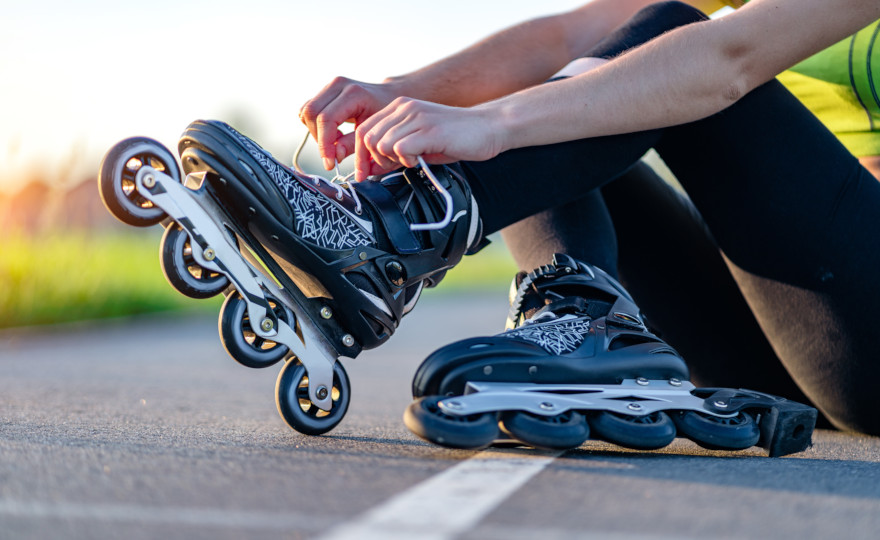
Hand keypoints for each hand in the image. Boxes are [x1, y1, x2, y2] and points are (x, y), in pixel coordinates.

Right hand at [299, 77, 399, 169]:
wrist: (388, 97)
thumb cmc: (384, 116)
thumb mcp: (373, 132)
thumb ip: (353, 145)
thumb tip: (336, 155)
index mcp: (354, 93)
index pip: (326, 118)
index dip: (324, 143)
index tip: (330, 163)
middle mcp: (338, 85)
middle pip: (311, 113)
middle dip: (318, 139)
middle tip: (333, 154)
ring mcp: (330, 86)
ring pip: (306, 111)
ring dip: (316, 132)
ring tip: (336, 141)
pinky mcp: (324, 92)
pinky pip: (308, 110)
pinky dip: (315, 126)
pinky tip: (333, 133)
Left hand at [354, 97, 503, 180]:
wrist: (490, 128)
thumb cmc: (457, 138)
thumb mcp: (419, 144)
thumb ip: (394, 153)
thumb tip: (369, 169)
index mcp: (399, 107)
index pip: (363, 129)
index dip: (362, 155)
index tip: (367, 173)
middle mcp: (404, 108)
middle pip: (367, 138)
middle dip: (375, 160)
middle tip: (396, 166)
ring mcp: (416, 117)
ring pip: (381, 144)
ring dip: (393, 160)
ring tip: (412, 161)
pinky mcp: (429, 130)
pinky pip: (399, 149)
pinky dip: (406, 161)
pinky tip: (420, 160)